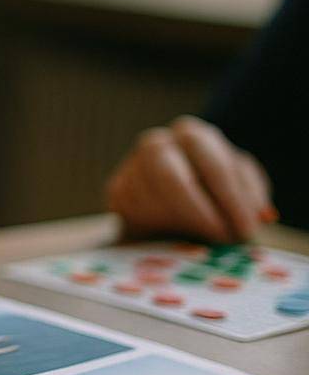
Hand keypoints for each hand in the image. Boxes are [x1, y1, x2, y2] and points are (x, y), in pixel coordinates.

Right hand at [105, 115, 275, 242]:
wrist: (178, 199)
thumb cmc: (215, 191)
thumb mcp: (241, 188)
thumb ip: (250, 196)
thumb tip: (258, 213)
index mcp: (191, 135)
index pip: (211, 162)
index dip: (231, 200)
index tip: (246, 228)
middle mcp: (156, 144)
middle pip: (168, 175)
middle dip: (197, 211)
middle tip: (219, 236)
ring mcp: (131, 166)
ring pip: (151, 201)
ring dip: (182, 225)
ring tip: (204, 239)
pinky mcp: (116, 191)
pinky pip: (134, 214)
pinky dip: (160, 229)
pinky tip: (176, 233)